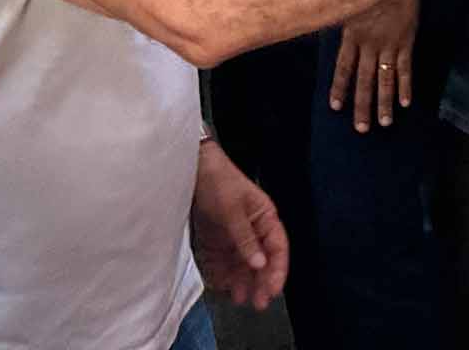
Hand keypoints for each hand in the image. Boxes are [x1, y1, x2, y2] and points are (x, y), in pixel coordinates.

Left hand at [191, 139, 287, 308]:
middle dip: (259, 282)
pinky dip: (221, 273)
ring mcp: (233, 234)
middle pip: (260, 261)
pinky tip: (219, 285)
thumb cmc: (218, 180)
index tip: (272, 290)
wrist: (190, 166)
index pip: (278, 248)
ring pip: (241, 264)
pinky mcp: (215, 238)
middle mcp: (252, 229)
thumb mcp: (232, 209)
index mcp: (265, 217)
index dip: (277, 270)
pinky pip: (221, 261)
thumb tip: (260, 264)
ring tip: (238, 298)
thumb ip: (245, 237)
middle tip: (256, 303)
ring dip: (241, 281)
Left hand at [331, 0, 416, 131]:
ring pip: (385, 79)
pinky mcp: (407, 42)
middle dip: (362, 105)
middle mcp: (369, 44)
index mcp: (352, 34)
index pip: (343, 68)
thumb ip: (342, 20)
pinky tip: (406, 103)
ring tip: (384, 123)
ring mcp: (389, 45)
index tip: (336, 107)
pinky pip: (405, 68)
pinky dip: (406, 86)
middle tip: (361, 128)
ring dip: (384, 103)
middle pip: (364, 80)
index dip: (339, 87)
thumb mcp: (349, 2)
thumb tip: (322, 24)